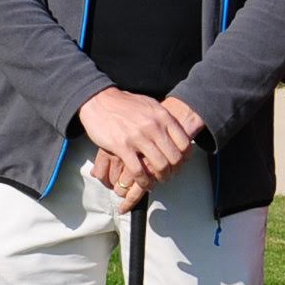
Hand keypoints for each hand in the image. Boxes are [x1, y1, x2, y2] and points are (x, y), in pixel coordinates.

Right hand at [79, 88, 193, 194]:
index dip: (185, 158)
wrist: (99, 101)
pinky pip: (138, 171)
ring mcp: (138, 137)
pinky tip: (145, 183)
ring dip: (161, 178)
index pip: (184, 143)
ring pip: (159, 166)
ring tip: (159, 181)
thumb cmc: (125, 104)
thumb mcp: (150, 105)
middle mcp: (153, 127)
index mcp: (162, 117)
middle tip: (170, 175)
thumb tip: (177, 131)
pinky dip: (144, 181)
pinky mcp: (122, 146)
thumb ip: (164, 119)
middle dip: (174, 170)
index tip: (181, 163)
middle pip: (174, 157)